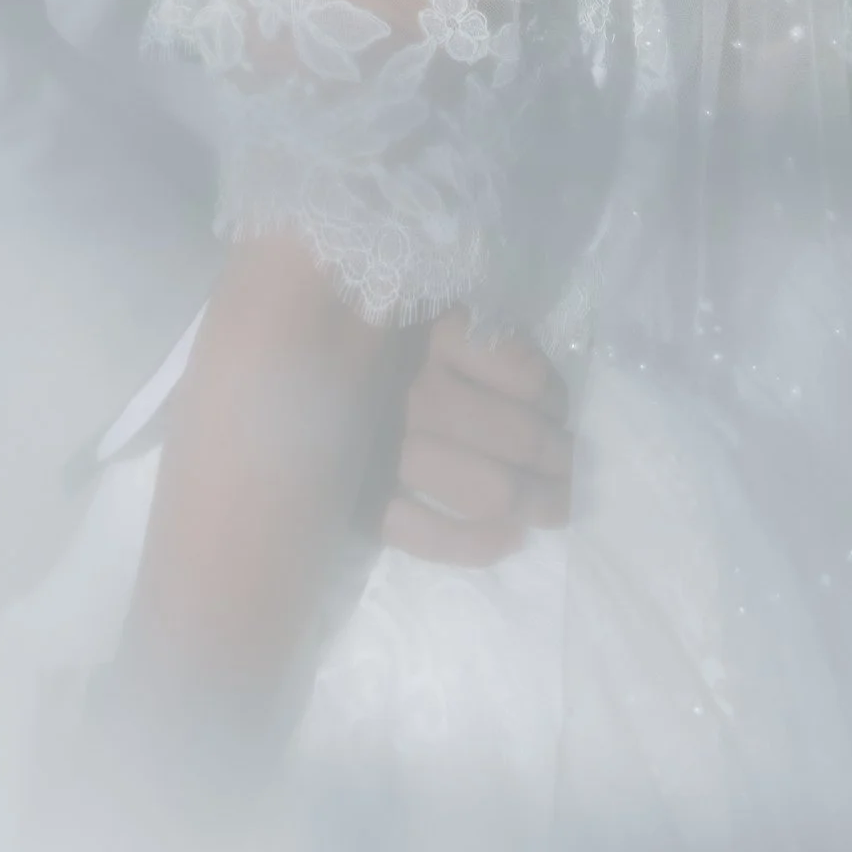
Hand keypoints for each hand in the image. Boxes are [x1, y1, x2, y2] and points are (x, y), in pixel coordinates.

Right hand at [380, 315, 571, 564]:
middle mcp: (416, 392)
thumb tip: (535, 383)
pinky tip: (511, 539)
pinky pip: (433, 536)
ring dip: (535, 501)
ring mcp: (391, 452)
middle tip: (569, 468)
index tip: (555, 409)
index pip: (526, 377)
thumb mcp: (419, 307)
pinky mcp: (363, 503)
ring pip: (490, 490)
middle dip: (557, 460)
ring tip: (554, 505)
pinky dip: (480, 544)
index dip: (554, 399)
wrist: (282, 382)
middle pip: (519, 439)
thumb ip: (469, 331)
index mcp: (434, 334)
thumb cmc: (365, 336)